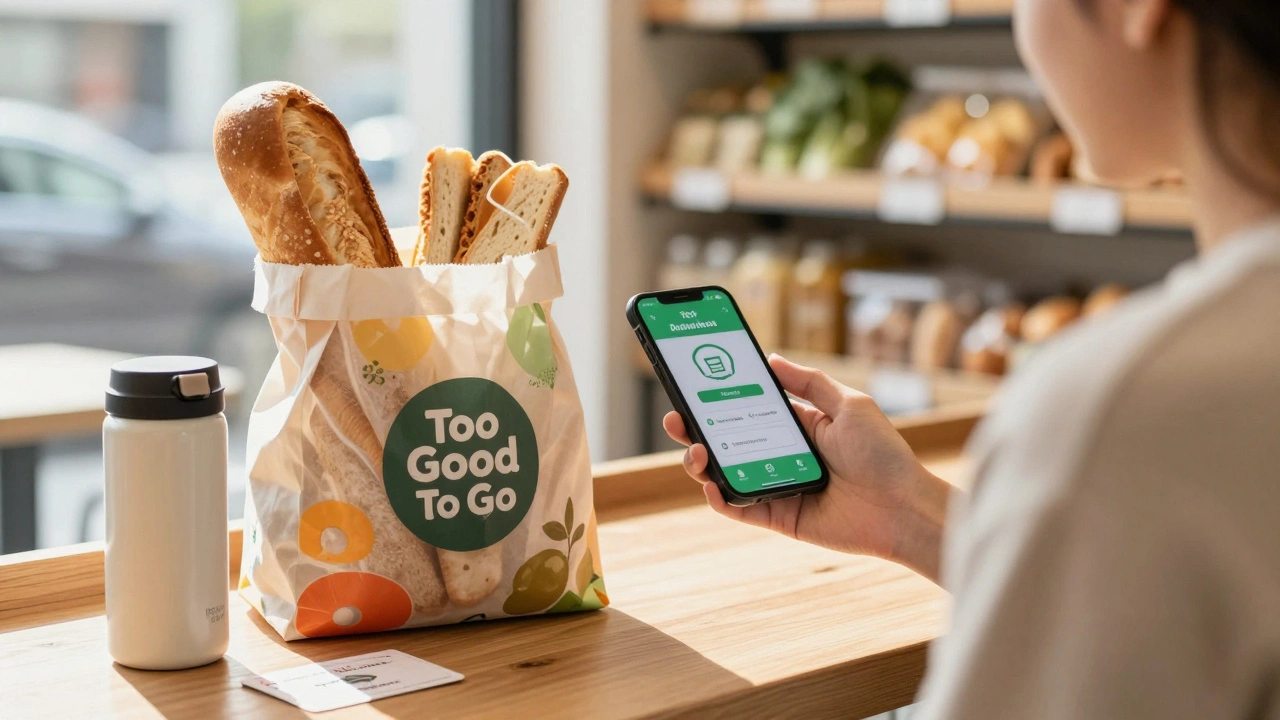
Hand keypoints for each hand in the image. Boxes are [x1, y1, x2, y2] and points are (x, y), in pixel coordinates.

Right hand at [663, 355, 949, 581]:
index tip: (694, 382)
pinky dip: (719, 497)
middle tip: (675, 416)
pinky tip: (711, 483)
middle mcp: (781, 455)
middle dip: (695, 428)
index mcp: (797, 426)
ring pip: (724, 473)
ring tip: (695, 448)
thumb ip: (809, 382)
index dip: (719, 398)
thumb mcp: (849, 404)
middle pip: (727, 440)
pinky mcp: (777, 517)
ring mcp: (776, 486)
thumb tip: (771, 359)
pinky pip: (738, 507)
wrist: (903, 507)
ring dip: (700, 461)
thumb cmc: (883, 454)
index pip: (748, 408)